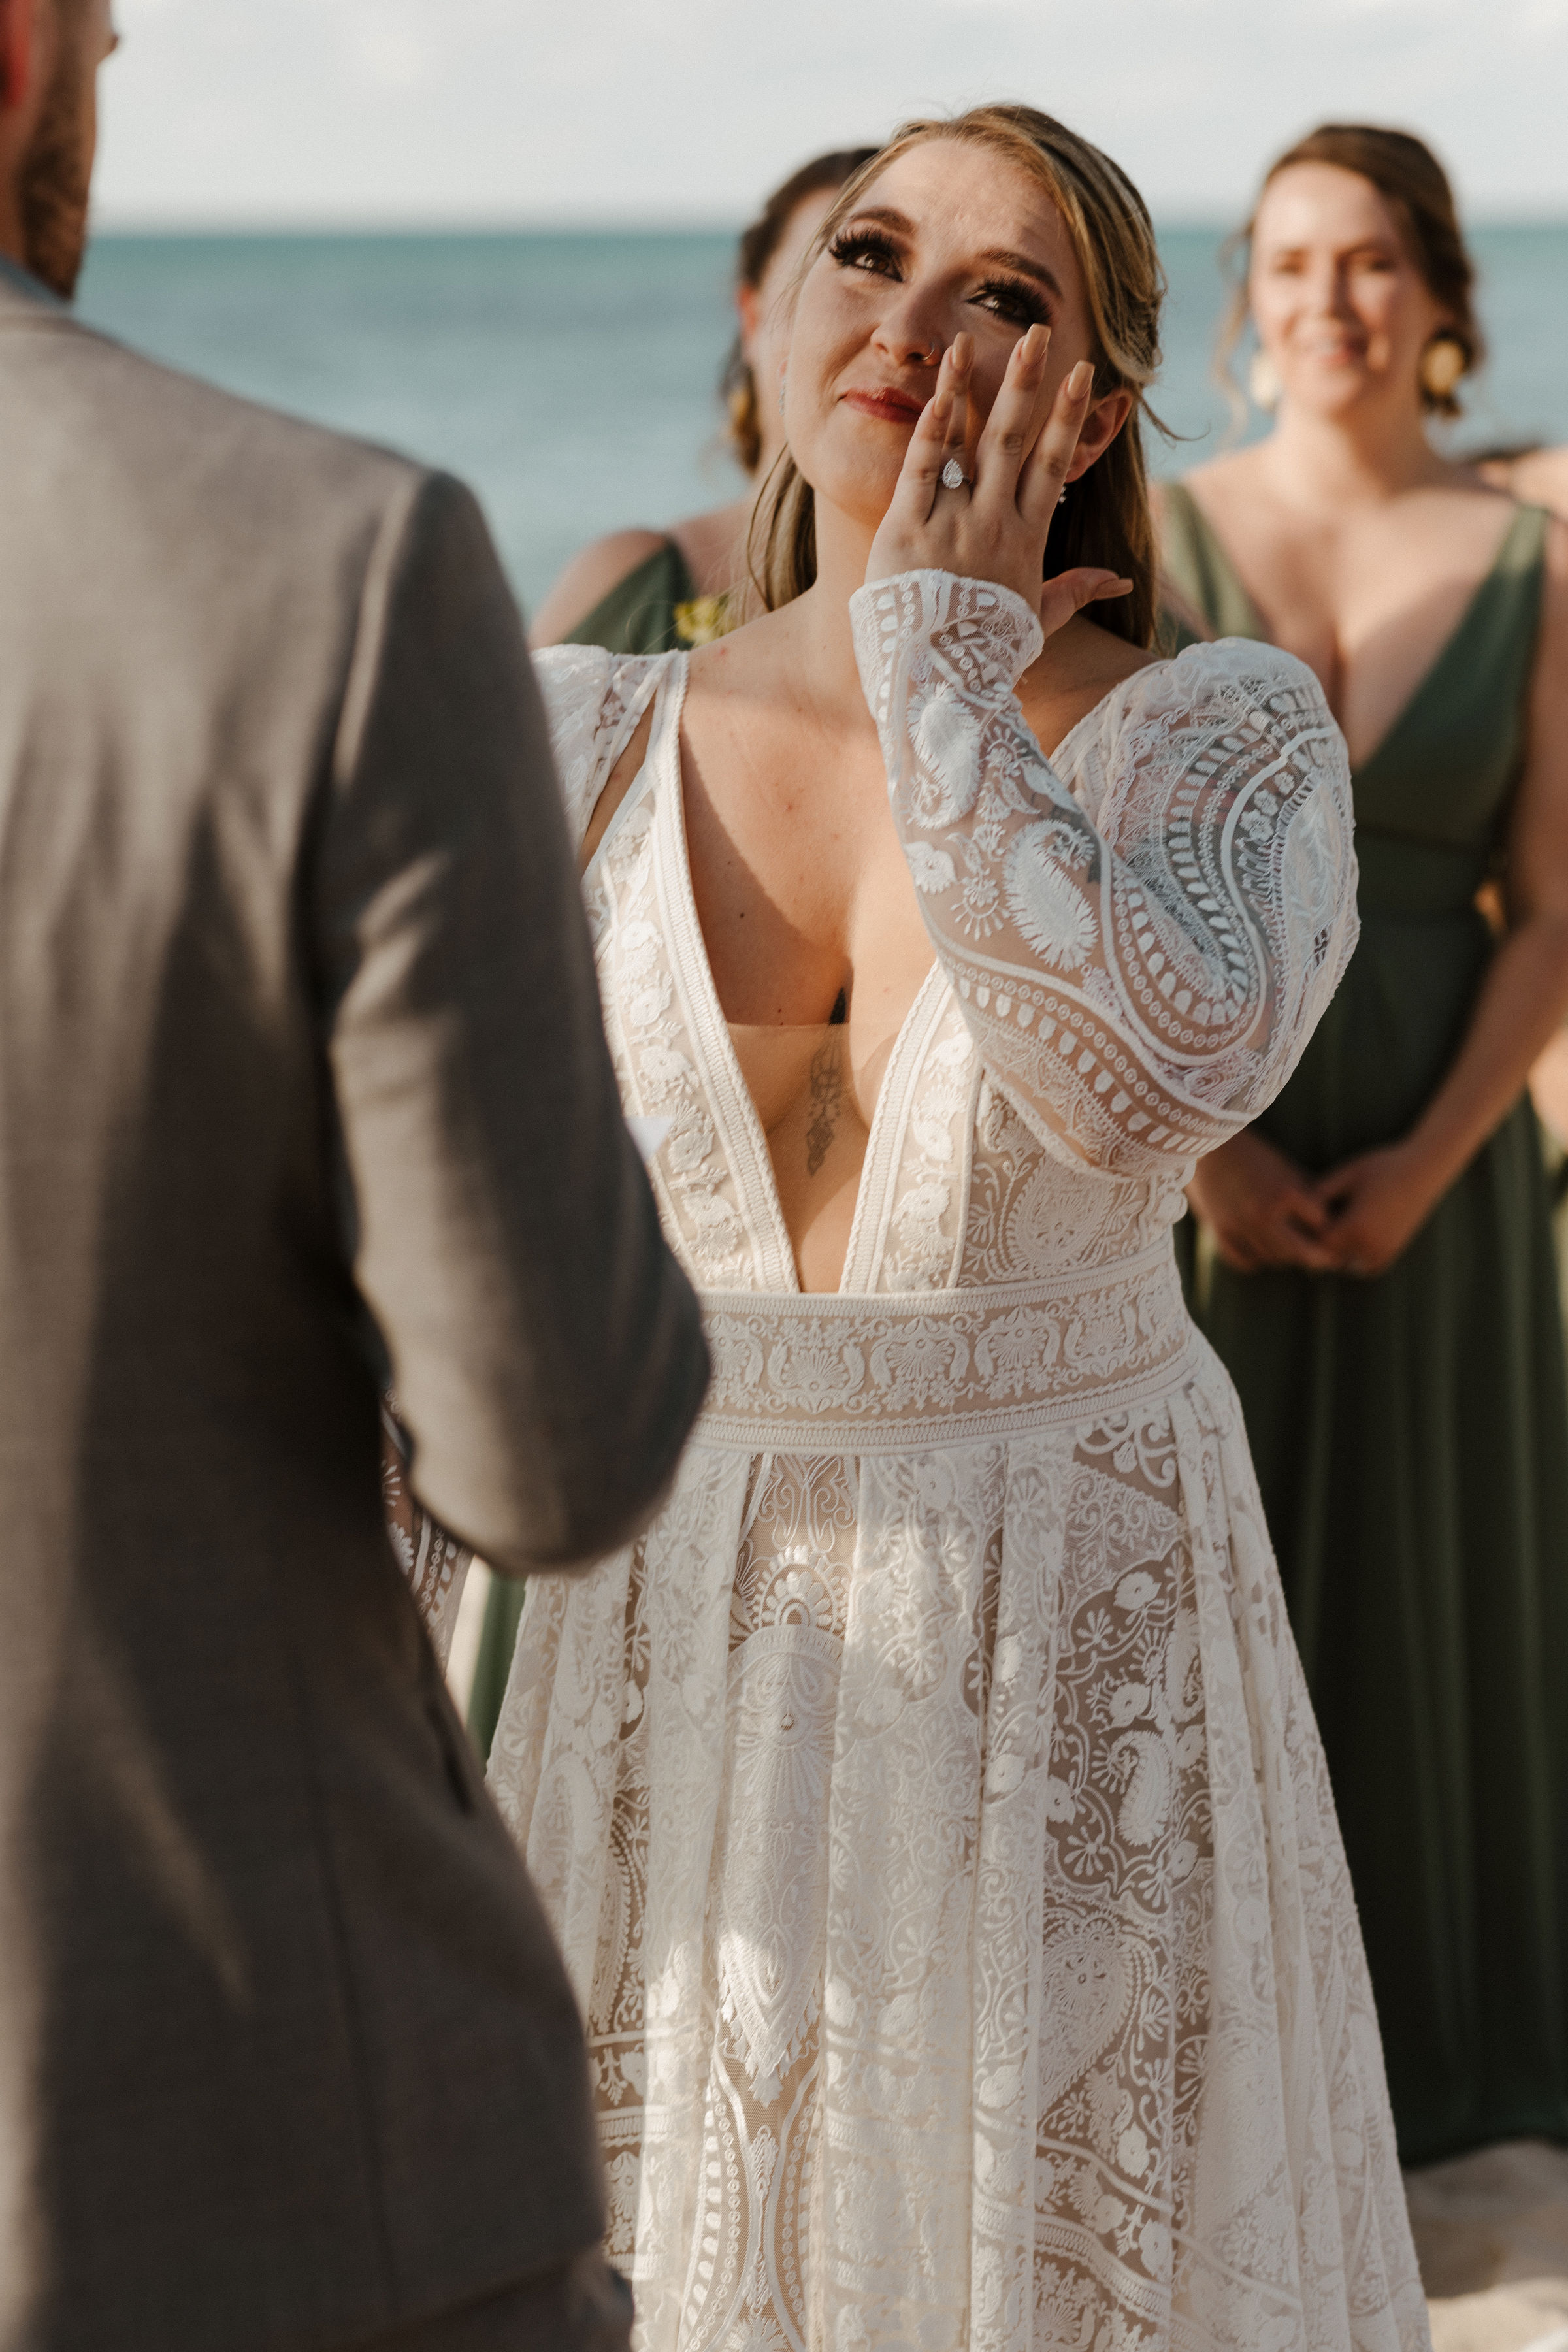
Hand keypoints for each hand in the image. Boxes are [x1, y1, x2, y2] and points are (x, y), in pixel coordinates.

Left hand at [865, 326, 1130, 638]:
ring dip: (970, 389)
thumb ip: (1075, 592)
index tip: (1084, 373)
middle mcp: (993, 520)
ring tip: (974, 340)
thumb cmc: (988, 651)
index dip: (1069, 417)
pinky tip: (936, 391)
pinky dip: (928, 430)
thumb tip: (1118, 580)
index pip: (1054, 464)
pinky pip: (920, 469)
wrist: (940, 680)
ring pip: (964, 443)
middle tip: (1039, 333)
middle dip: (1027, 384)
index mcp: (1027, 537)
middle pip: (1014, 440)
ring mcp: (951, 522)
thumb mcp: (1038, 620)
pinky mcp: (907, 529)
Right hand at [1186, 1130, 1337, 1273]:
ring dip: (1285, 1257)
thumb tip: (1331, 1224)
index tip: (1330, 1228)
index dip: (1327, 1226)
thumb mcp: (1286, 1171)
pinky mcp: (1220, 1231)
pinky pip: (1245, 1262)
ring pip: (1274, 1259)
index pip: (1321, 1224)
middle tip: (1324, 1258)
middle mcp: (1263, 1212)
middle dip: (1315, 1256)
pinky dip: (1256, 1260)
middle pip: (1301, 1251)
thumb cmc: (1255, 1156)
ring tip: (1291, 1249)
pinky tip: (1262, 1250)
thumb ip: (1307, 1196)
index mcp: (1284, 1192)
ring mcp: (1240, 1225)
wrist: (1208, 1148)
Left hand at [1312, 1143, 1445, 1276]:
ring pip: (1346, 1265)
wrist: (1423, 1170)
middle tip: (1312, 1226)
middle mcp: (1369, 1245)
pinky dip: (1355, 1259)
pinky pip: (1366, 1267)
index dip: (1306, 1230)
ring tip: (1330, 1231)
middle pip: (1329, 1256)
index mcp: (1354, 1227)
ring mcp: (1383, 1252)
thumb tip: (1295, 1204)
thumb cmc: (1382, 1166)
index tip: (1301, 1218)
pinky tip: (1348, 1239)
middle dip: (1319, 1243)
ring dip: (1336, 1253)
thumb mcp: (1347, 1174)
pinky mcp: (1393, 1252)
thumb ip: (1320, 1190)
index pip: (1316, 1241)